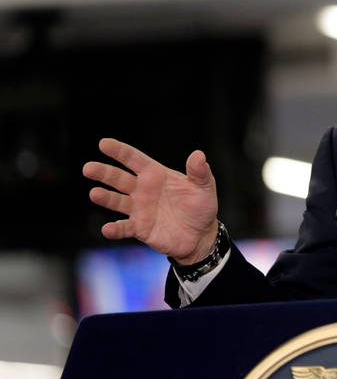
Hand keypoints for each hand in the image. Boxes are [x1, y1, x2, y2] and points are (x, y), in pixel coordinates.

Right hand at [83, 138, 219, 264]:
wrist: (201, 235)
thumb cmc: (201, 206)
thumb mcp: (205, 187)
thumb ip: (199, 172)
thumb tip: (198, 154)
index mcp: (156, 175)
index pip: (134, 159)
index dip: (119, 151)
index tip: (104, 143)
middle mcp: (143, 190)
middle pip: (118, 178)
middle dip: (104, 173)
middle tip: (88, 168)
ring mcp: (139, 209)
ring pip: (116, 201)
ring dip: (105, 198)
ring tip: (94, 194)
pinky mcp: (139, 228)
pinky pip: (124, 228)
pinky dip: (115, 229)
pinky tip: (107, 229)